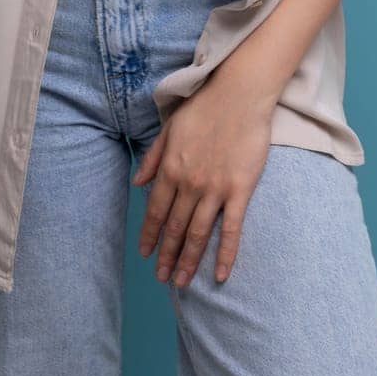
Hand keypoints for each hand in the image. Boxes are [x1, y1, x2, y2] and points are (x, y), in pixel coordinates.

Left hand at [131, 75, 274, 287]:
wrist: (239, 94)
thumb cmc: (204, 106)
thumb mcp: (169, 128)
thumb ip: (153, 158)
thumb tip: (137, 182)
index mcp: (170, 168)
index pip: (155, 210)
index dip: (149, 234)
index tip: (144, 253)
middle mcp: (189, 184)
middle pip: (175, 228)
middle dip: (166, 255)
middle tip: (160, 277)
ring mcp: (215, 189)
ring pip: (198, 234)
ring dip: (188, 261)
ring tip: (180, 282)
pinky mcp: (239, 190)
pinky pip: (232, 229)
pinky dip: (225, 254)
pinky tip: (219, 274)